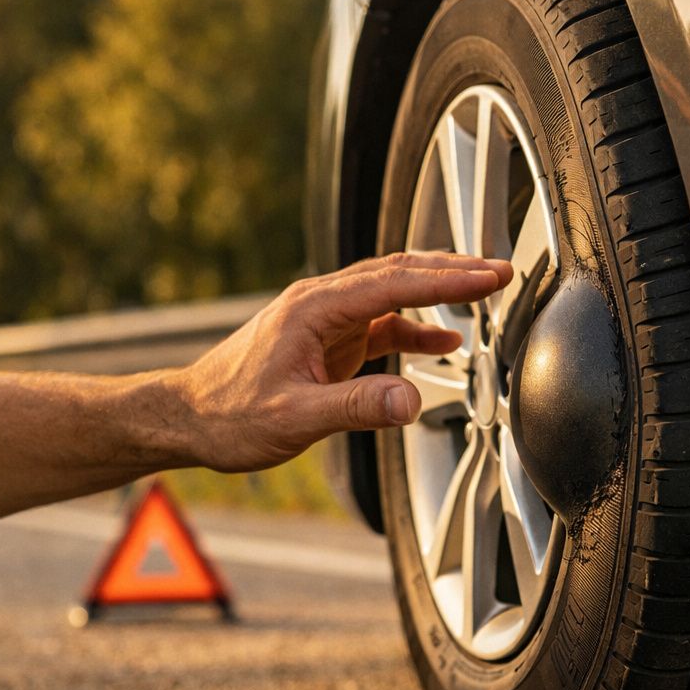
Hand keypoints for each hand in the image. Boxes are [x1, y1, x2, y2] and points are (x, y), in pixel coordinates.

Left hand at [169, 252, 510, 472]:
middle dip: (452, 270)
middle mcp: (320, 303)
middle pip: (397, 272)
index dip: (448, 280)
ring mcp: (323, 320)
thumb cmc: (228, 416)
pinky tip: (444, 339)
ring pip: (391, 292)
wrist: (188, 419)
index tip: (490, 276)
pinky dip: (414, 326)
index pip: (395, 283)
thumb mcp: (296, 418)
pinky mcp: (325, 340)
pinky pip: (379, 323)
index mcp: (314, 309)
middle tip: (502, 271)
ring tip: (484, 291)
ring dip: (436, 290)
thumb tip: (411, 400)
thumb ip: (357, 407)